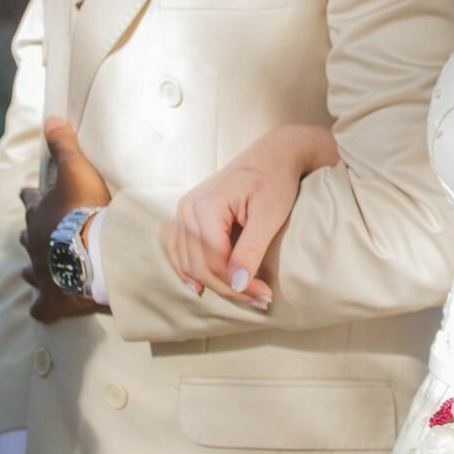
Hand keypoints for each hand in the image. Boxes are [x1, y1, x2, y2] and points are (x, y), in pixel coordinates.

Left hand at [20, 117, 111, 323]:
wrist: (93, 253)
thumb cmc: (84, 210)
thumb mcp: (75, 169)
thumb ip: (64, 145)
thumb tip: (50, 118)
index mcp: (38, 213)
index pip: (30, 198)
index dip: (31, 194)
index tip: (31, 191)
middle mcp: (32, 243)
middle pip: (26, 235)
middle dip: (32, 232)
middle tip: (40, 231)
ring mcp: (39, 273)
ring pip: (30, 271)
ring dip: (34, 268)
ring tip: (38, 269)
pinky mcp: (50, 299)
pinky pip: (41, 307)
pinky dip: (42, 306)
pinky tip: (45, 309)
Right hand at [164, 124, 338, 307]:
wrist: (274, 154)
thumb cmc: (274, 179)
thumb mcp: (269, 215)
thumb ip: (250, 250)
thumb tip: (237, 284)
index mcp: (206, 206)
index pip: (214, 262)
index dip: (239, 286)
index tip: (266, 296)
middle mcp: (188, 208)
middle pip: (200, 266)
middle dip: (229, 288)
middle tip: (261, 300)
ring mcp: (184, 210)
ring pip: (187, 261)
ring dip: (212, 284)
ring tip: (242, 296)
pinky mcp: (188, 213)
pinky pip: (178, 248)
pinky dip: (187, 269)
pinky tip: (200, 286)